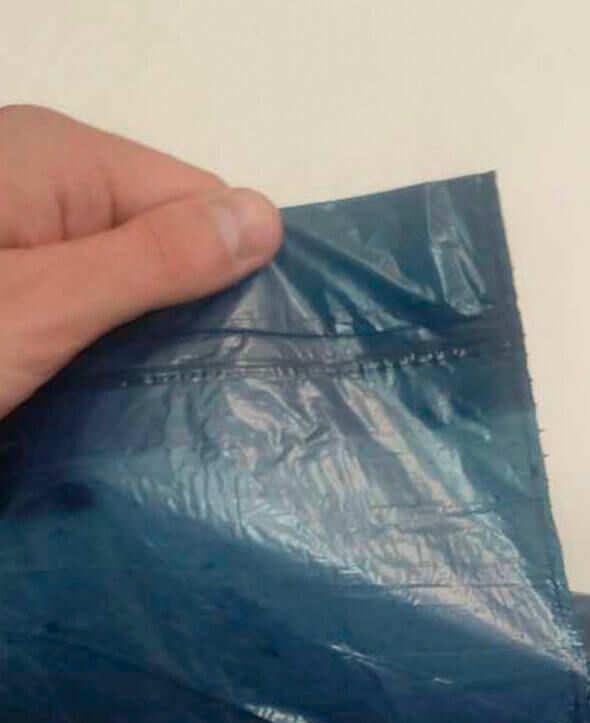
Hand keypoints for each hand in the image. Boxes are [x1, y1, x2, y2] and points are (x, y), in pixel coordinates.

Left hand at [0, 105, 281, 416]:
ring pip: (130, 279)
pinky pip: (88, 301)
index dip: (232, 272)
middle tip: (208, 391)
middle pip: (168, 239)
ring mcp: (23, 228)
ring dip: (149, 339)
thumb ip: (154, 258)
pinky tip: (113, 394)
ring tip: (168, 403)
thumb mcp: (47, 301)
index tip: (246, 353)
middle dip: (192, 311)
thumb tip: (270, 219)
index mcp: (62, 158)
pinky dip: (104, 346)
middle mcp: (47, 179)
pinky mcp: (14, 277)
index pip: (201, 201)